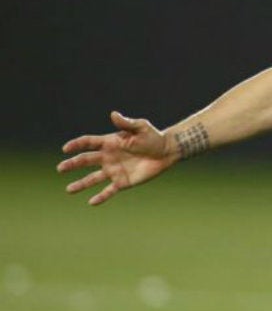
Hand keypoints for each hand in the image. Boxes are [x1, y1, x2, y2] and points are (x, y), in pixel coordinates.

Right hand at [57, 111, 175, 205]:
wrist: (166, 152)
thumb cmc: (153, 137)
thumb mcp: (140, 127)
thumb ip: (126, 123)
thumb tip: (113, 114)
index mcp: (110, 143)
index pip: (88, 143)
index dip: (76, 145)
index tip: (66, 149)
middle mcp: (108, 157)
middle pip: (86, 160)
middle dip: (73, 164)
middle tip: (60, 168)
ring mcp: (114, 170)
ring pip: (93, 178)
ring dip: (81, 184)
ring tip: (69, 190)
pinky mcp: (123, 182)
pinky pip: (109, 191)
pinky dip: (101, 197)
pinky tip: (92, 202)